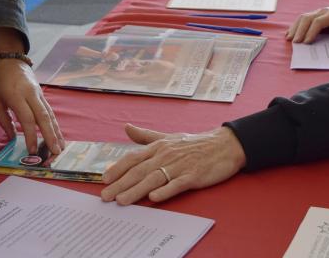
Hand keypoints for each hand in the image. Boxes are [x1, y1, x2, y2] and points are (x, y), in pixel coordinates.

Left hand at [0, 58, 64, 154]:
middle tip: (56, 152)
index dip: (31, 135)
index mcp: (16, 95)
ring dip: (56, 131)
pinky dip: (54, 123)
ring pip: (50, 113)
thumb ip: (3, 119)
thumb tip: (12, 137)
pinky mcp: (41, 93)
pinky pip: (49, 110)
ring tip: (61, 147)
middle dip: (50, 135)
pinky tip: (58, 134)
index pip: (27, 118)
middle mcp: (31, 94)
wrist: (7, 57)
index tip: (32, 150)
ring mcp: (38, 93)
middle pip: (43, 117)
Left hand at [100, 124, 245, 205]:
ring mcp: (180, 165)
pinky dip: (165, 190)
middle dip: (120, 184)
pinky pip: (177, 184)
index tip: (104, 179)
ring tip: (122, 200)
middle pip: (139, 171)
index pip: (133, 158)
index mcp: (159, 146)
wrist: (224, 145)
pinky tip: (154, 197)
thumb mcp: (168, 137)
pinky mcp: (193, 175)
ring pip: (154, 178)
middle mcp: (166, 155)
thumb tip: (126, 128)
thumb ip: (146, 136)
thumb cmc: (194, 143)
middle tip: (105, 196)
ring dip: (136, 190)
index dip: (118, 168)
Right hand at [286, 2, 328, 43]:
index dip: (311, 32)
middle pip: (307, 18)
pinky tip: (290, 33)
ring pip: (303, 17)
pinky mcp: (315, 14)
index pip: (318, 22)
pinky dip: (295, 25)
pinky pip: (303, 18)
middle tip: (296, 43)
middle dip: (300, 30)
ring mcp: (318, 12)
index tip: (306, 42)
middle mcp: (323, 11)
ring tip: (289, 38)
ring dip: (295, 27)